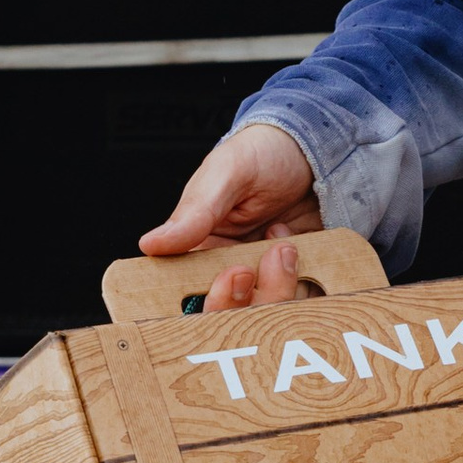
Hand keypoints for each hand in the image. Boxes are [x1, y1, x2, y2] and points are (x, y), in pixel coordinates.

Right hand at [138, 123, 321, 307]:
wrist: (311, 147)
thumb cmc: (260, 153)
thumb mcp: (226, 172)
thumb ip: (194, 212)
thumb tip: (150, 244)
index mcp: (199, 251)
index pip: (194, 296)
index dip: (214, 299)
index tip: (234, 274)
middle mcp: (231, 272)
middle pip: (236, 315)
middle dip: (255, 295)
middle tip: (271, 252)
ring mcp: (267, 278)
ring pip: (272, 312)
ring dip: (284, 283)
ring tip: (285, 240)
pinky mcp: (300, 277)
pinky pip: (305, 301)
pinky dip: (311, 284)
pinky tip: (303, 245)